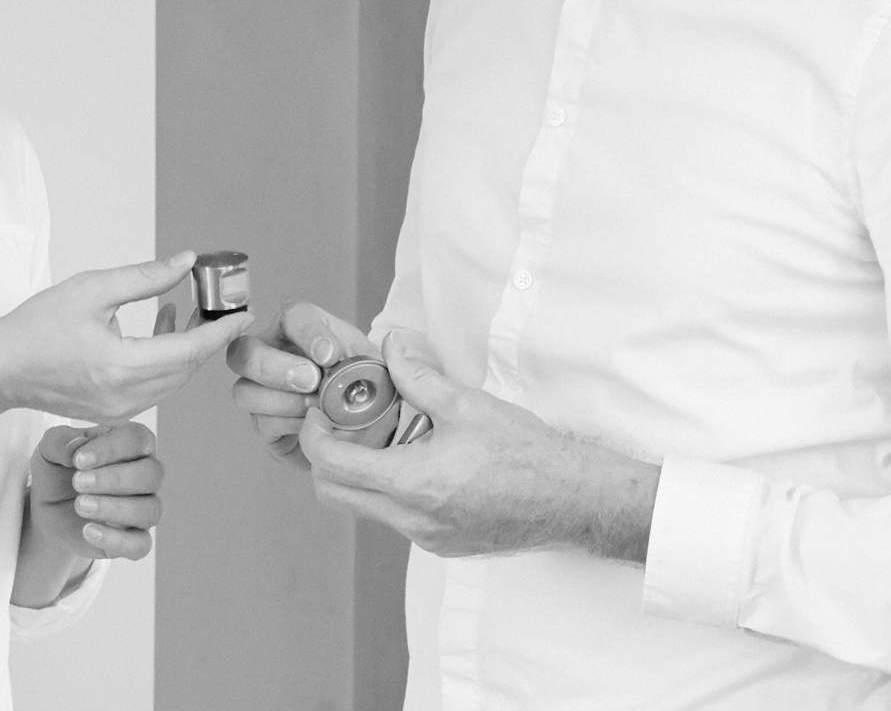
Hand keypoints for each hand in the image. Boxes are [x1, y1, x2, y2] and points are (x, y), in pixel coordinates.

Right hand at [0, 253, 255, 424]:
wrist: (1, 369)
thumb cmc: (36, 327)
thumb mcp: (91, 289)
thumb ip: (144, 277)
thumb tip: (186, 261)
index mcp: (122, 366)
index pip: (191, 350)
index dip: (223, 330)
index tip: (245, 312)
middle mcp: (127, 396)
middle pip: (188, 368)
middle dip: (210, 337)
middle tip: (221, 306)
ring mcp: (121, 410)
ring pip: (175, 381)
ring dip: (189, 350)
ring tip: (190, 313)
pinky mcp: (114, 413)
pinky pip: (156, 388)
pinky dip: (167, 363)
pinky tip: (161, 332)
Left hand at [28, 422, 160, 561]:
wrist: (47, 507)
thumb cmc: (57, 468)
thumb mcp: (49, 448)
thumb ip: (60, 441)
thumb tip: (77, 447)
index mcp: (130, 444)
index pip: (138, 438)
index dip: (112, 448)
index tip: (79, 460)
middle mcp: (144, 476)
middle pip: (151, 474)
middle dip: (114, 479)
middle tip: (77, 483)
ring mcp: (142, 509)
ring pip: (150, 510)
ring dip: (115, 508)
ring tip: (80, 505)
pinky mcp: (133, 539)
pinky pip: (141, 545)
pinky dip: (116, 540)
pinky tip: (88, 531)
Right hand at [225, 301, 374, 468]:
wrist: (370, 431)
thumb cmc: (369, 391)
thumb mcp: (381, 370)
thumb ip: (387, 359)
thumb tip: (395, 345)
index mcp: (300, 330)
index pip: (293, 317)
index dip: (307, 334)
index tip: (330, 355)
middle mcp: (271, 354)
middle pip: (245, 351)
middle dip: (276, 368)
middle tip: (311, 382)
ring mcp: (261, 390)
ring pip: (245, 391)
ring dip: (282, 402)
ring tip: (317, 410)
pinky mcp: (263, 423)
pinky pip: (261, 423)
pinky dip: (289, 427)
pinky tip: (313, 427)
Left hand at [297, 331, 659, 561]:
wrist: (576, 500)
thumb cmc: (528, 453)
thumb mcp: (466, 404)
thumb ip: (416, 375)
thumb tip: (389, 346)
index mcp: (413, 483)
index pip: (332, 464)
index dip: (313, 435)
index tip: (319, 413)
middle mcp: (413, 519)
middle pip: (334, 494)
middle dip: (325, 458)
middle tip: (338, 426)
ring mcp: (427, 538)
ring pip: (363, 508)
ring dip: (356, 476)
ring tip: (378, 439)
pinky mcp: (443, 545)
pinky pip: (394, 519)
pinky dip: (387, 491)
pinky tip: (411, 462)